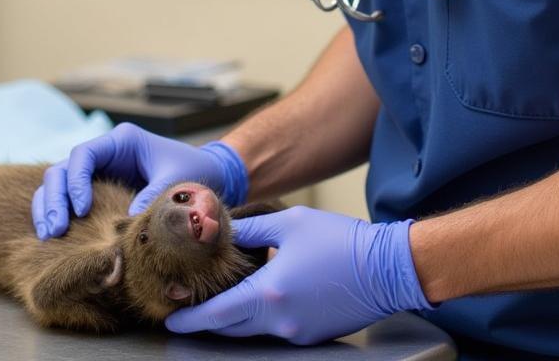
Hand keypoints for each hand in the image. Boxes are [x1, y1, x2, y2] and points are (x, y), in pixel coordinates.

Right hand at [31, 124, 246, 238]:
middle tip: (55, 231)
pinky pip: (68, 200)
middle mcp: (105, 153)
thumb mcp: (177, 180)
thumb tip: (127, 222)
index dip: (76, 180)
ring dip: (49, 207)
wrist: (207, 177)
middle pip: (64, 168)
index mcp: (122, 141)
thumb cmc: (194, 171)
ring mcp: (99, 171)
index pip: (85, 154)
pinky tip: (55, 240)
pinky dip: (58, 215)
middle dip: (55, 198)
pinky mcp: (97, 191)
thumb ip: (153, 196)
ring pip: (58, 183)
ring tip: (49, 237)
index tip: (80, 209)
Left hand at [165, 206, 431, 344]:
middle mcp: (279, 321)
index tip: (171, 320)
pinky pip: (277, 328)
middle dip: (209, 321)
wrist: (387, 267)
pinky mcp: (312, 335)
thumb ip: (252, 228)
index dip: (190, 319)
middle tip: (190, 308)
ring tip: (224, 298)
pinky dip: (263, 315)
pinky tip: (265, 294)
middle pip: (231, 328)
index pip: (217, 314)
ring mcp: (297, 333)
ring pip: (254, 329)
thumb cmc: (340, 240)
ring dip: (236, 317)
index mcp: (269, 293)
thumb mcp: (291, 222)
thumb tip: (225, 229)